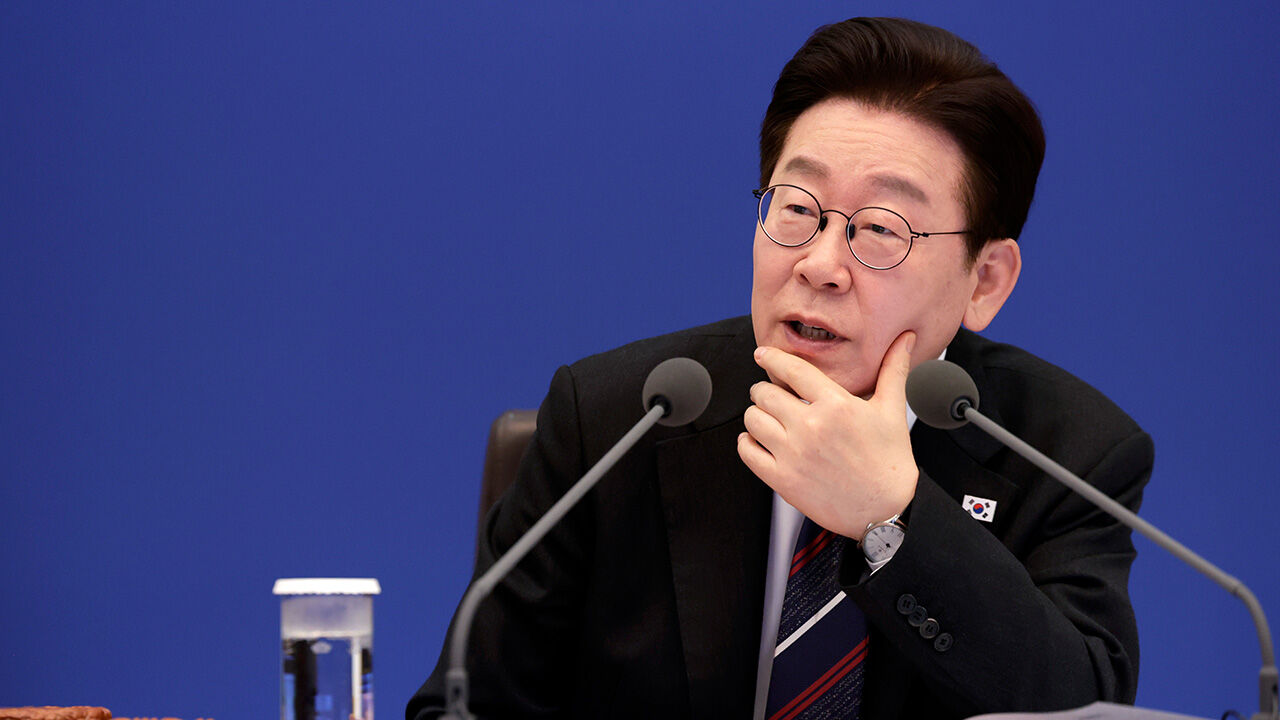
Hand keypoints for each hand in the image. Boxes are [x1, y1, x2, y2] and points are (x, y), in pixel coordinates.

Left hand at [737, 331, 918, 539]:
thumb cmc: (889, 462)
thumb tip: (905, 339)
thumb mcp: (892, 411)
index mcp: (836, 405)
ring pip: (752, 420)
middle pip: (765, 393)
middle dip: (764, 389)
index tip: (763, 354)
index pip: (792, 369)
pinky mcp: (783, 480)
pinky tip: (757, 440)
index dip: (772, 357)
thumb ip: (893, 370)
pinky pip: (747, 452)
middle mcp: (811, 427)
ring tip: (766, 417)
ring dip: (755, 414)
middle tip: (769, 393)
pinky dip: (746, 443)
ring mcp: (794, 455)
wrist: (884, 510)